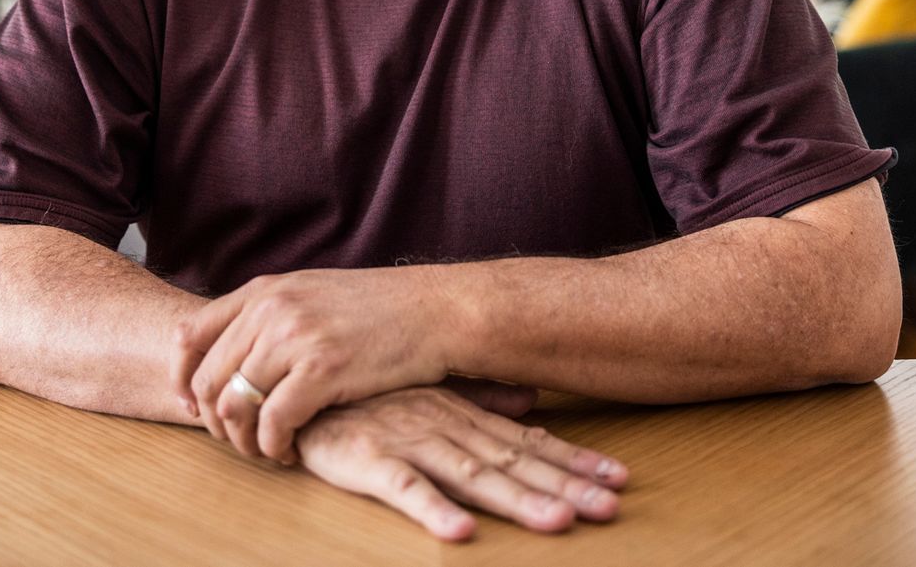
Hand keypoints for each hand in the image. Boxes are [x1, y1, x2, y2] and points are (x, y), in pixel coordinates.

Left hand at [169, 267, 452, 460]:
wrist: (434, 310)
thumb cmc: (378, 310)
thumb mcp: (312, 294)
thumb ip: (270, 316)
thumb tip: (233, 357)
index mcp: (263, 291)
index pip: (190, 336)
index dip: (183, 379)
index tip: (192, 407)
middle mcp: (270, 311)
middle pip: (207, 380)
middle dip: (215, 422)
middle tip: (239, 441)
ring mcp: (294, 339)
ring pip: (235, 406)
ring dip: (244, 441)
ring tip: (266, 450)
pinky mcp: (322, 370)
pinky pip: (274, 423)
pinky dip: (275, 447)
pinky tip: (291, 451)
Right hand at [292, 385, 628, 541]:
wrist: (296, 382)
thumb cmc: (366, 395)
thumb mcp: (430, 395)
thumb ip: (480, 400)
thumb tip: (531, 401)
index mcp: (462, 416)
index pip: (529, 443)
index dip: (574, 462)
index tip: (620, 480)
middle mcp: (444, 426)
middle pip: (513, 464)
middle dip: (565, 488)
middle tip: (611, 509)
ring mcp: (408, 441)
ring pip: (471, 475)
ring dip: (514, 500)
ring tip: (557, 523)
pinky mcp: (368, 459)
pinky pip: (403, 488)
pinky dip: (432, 509)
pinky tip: (460, 532)